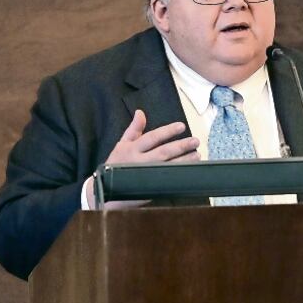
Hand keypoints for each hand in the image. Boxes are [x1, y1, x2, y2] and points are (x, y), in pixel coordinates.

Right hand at [85, 110, 199, 208]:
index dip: (167, 132)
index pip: (152, 138)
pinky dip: (179, 176)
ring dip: (184, 161)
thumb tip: (140, 112)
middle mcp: (139, 162)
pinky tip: (190, 171)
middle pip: (163, 153)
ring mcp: (145, 176)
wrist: (105, 190)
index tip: (182, 126)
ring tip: (197, 155)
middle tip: (195, 141)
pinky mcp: (149, 189)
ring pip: (168, 167)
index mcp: (132, 149)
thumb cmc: (116, 164)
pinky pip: (167, 181)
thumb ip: (134, 129)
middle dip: (180, 146)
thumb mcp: (122, 145)